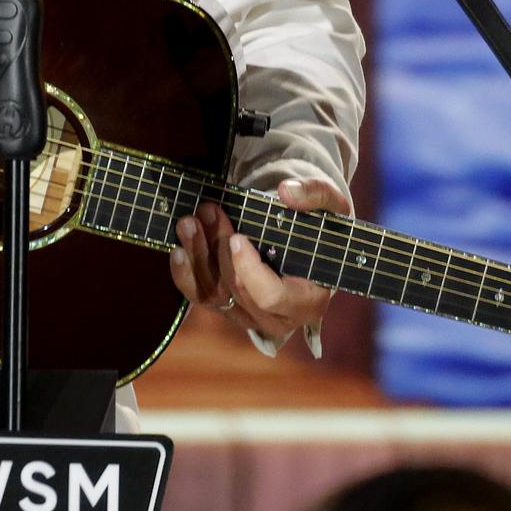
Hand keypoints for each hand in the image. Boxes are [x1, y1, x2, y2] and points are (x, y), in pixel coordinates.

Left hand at [167, 177, 347, 351]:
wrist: (304, 241)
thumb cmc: (322, 228)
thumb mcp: (332, 206)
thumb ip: (316, 195)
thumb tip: (287, 192)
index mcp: (308, 301)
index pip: (272, 296)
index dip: (249, 270)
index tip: (237, 238)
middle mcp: (277, 318)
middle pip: (238, 291)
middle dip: (219, 248)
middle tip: (209, 209)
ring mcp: (249, 316)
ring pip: (215, 295)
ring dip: (198, 257)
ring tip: (188, 222)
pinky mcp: (228, 308)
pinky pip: (201, 297)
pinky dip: (186, 275)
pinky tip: (178, 249)